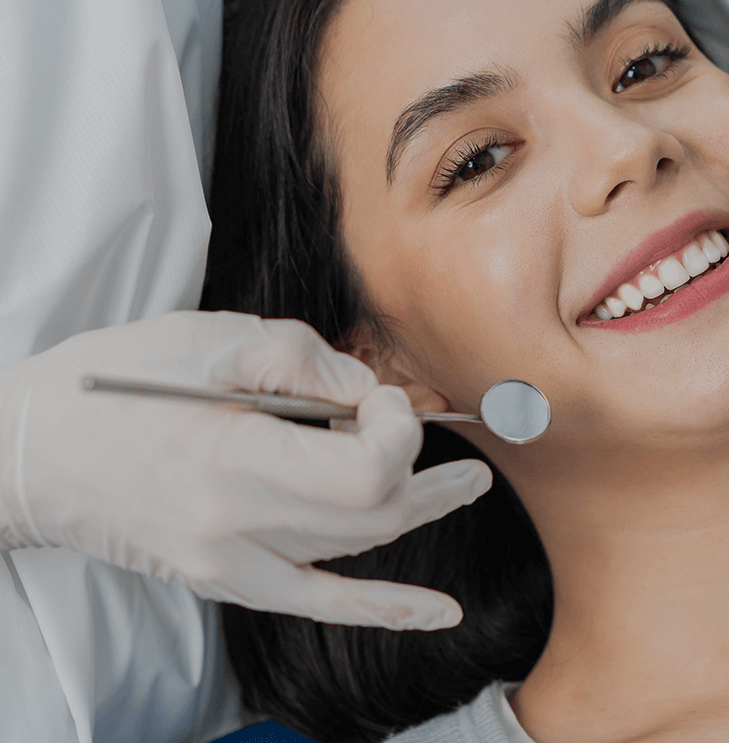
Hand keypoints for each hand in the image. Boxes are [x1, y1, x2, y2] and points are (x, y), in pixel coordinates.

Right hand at [0, 311, 490, 628]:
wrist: (29, 451)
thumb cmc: (115, 381)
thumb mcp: (214, 338)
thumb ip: (306, 361)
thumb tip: (370, 393)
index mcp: (231, 456)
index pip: (363, 472)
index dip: (399, 434)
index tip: (384, 400)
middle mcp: (233, 523)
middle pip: (371, 516)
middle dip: (426, 476)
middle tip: (463, 452)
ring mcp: (226, 561)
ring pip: (352, 550)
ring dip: (412, 514)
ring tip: (457, 485)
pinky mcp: (221, 577)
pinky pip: (317, 601)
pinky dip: (383, 607)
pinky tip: (438, 613)